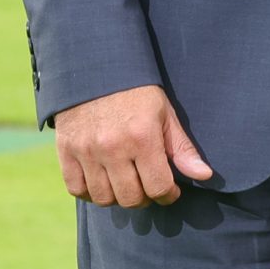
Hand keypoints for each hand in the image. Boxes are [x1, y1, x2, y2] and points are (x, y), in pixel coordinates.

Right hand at [54, 84, 211, 208]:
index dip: (168, 195)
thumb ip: (181, 148)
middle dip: (144, 198)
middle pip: (130, 198)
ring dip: (118, 197)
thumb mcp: (165, 115)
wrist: (96, 70)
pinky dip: (90, 193)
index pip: (158, 187)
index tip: (170, 191)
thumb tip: (204, 175)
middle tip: (148, 187)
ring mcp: (86, 151)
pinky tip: (103, 182)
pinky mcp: (66, 151)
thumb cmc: (137, 93)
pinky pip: (76, 189)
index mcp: (142, 137)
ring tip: (127, 184)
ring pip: (104, 198)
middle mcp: (113, 148)